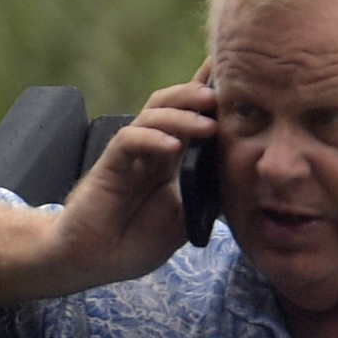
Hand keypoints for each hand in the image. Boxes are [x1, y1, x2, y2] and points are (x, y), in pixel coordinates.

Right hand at [51, 80, 219, 289]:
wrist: (94, 260)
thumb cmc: (134, 240)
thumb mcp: (184, 221)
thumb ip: (207, 200)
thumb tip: (243, 185)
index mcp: (168, 159)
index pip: (189, 117)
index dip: (206, 93)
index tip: (233, 77)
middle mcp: (149, 150)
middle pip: (170, 105)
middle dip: (195, 94)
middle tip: (222, 95)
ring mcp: (129, 156)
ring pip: (151, 116)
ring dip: (180, 115)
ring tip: (208, 123)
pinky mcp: (109, 166)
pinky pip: (128, 141)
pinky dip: (151, 139)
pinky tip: (172, 146)